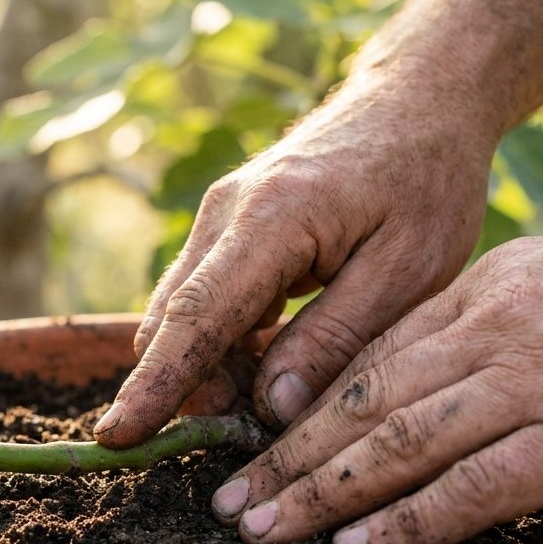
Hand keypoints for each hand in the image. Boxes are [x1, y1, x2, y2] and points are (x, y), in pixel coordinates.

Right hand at [93, 82, 495, 447]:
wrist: (419, 100)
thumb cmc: (426, 182)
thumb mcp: (408, 271)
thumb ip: (336, 339)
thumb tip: (271, 407)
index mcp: (272, 219)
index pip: (198, 316)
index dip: (156, 384)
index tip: (116, 436)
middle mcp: (227, 214)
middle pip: (176, 321)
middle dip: (188, 391)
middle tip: (244, 443)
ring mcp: (222, 217)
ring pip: (185, 315)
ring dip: (210, 371)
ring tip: (269, 410)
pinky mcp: (231, 229)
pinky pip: (207, 300)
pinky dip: (225, 345)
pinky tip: (271, 370)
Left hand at [210, 196, 542, 543]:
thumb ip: (511, 317)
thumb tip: (464, 366)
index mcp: (493, 288)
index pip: (375, 351)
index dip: (307, 402)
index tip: (257, 440)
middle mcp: (498, 328)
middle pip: (364, 397)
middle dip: (287, 453)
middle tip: (226, 497)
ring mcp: (538, 380)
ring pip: (399, 440)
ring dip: (320, 491)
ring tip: (260, 526)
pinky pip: (476, 484)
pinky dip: (409, 519)